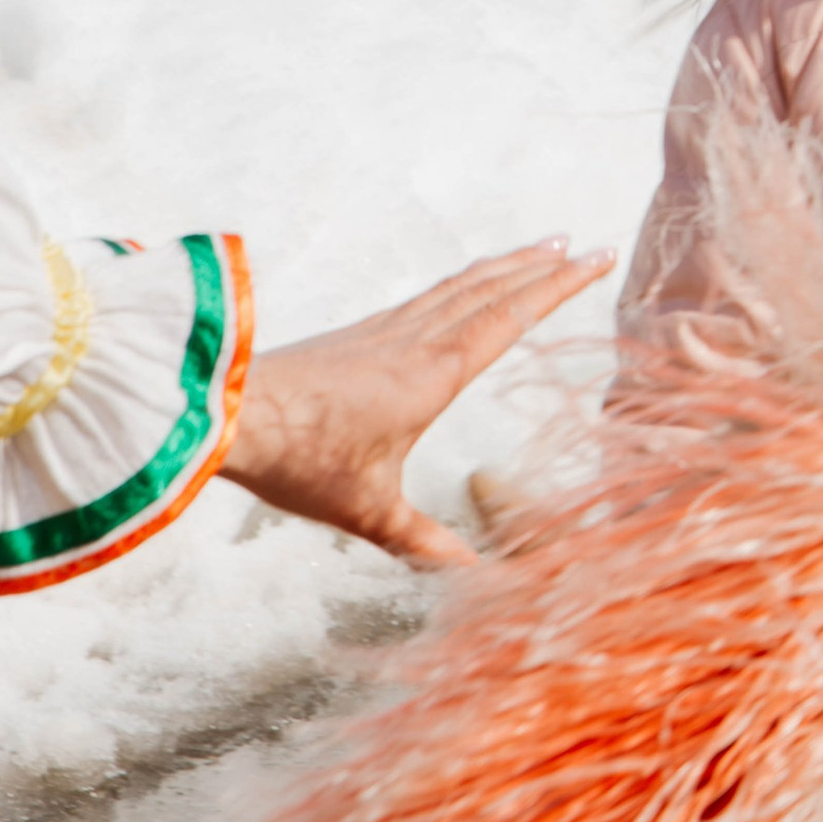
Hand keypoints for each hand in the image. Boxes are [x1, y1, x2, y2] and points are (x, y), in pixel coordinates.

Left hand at [219, 241, 613, 568]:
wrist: (226, 414)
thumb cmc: (300, 459)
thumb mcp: (368, 511)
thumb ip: (423, 541)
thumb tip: (473, 576)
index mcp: (433, 373)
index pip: (511, 318)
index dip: (559, 287)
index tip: (596, 258)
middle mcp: (414, 341)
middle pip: (491, 289)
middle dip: (541, 267)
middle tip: (583, 245)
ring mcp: (383, 333)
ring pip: (457, 287)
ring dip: (503, 268)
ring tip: (534, 253)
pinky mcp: (357, 337)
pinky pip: (427, 298)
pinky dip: (462, 285)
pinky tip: (459, 294)